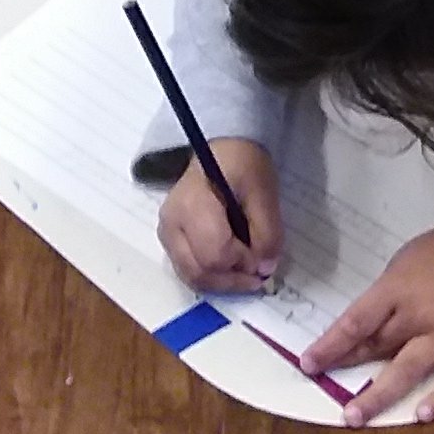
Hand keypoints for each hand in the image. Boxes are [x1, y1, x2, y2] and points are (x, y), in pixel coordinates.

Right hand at [157, 140, 282, 295]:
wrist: (223, 151)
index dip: (243, 264)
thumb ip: (267, 233)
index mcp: (192, 204)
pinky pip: (188, 270)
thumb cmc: (244, 165)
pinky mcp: (170, 240)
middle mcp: (171, 223)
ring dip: (223, 283)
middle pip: (199, 272)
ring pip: (191, 277)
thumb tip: (265, 268)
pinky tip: (233, 269)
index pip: (214, 254)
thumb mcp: (264, 193)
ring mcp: (167, 233)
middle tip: (260, 275)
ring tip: (248, 275)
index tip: (265, 259)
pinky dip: (213, 277)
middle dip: (233, 280)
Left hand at [305, 191, 433, 425]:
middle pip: (375, 347)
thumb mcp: (404, 262)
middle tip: (322, 388)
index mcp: (397, 290)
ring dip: (378, 395)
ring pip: (407, 370)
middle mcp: (419, 315)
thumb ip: (384, 296)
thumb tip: (361, 328)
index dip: (329, 346)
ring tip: (355, 417)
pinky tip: (423, 415)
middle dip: (345, 368)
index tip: (308, 363)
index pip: (355, 323)